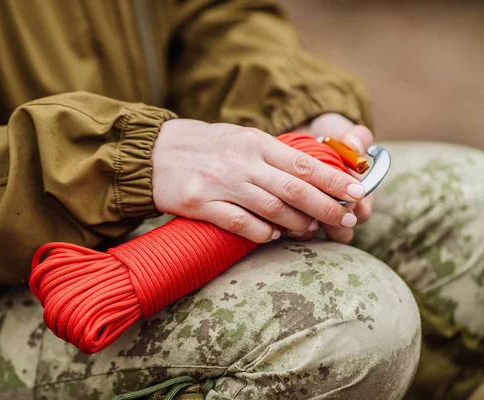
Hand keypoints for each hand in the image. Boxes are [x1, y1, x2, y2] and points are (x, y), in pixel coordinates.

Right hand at [151, 119, 365, 242]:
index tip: (357, 191)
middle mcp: (241, 162)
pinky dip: (261, 232)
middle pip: (294, 188)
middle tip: (346, 218)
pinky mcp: (201, 204)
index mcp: (254, 142)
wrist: (154, 153)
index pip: (303, 162)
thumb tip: (306, 173)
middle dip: (326, 206)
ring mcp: (221, 184)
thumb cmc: (202, 145)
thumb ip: (268, 153)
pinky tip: (273, 236)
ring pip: (272, 209)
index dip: (333, 179)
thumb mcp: (238, 138)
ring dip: (296, 224)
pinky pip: (240, 223)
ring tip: (310, 230)